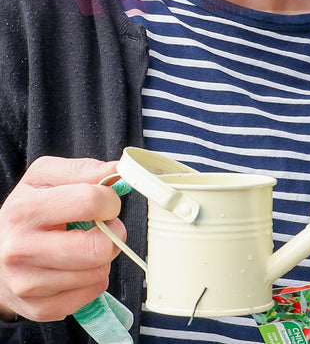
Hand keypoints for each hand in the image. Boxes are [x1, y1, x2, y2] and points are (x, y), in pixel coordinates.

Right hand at [0, 156, 125, 321]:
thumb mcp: (45, 177)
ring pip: (97, 273)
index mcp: (26, 210)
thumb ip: (83, 170)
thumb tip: (118, 170)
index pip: (89, 202)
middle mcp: (21, 249)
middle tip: (105, 228)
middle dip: (113, 234)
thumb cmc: (27, 210)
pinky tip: (80, 267)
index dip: (110, 201)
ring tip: (86, 246)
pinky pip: (89, 296)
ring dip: (103, 258)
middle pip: (97, 248)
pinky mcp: (38, 308)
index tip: (107, 202)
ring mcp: (28, 283)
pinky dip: (94, 281)